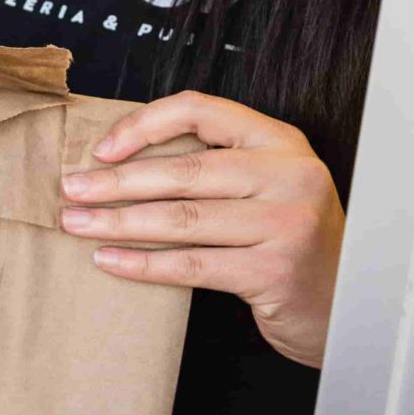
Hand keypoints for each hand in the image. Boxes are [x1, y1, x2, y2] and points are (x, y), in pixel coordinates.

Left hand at [56, 91, 345, 367]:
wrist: (343, 304)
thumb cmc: (287, 239)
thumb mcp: (265, 186)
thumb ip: (216, 165)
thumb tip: (117, 160)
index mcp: (281, 142)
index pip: (202, 110)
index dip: (145, 124)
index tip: (102, 149)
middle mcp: (290, 176)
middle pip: (184, 170)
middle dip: (116, 182)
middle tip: (70, 190)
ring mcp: (285, 224)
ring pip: (182, 218)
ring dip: (118, 222)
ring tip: (77, 224)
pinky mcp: (274, 271)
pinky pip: (192, 264)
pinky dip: (143, 263)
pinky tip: (109, 261)